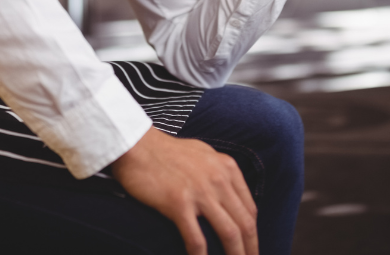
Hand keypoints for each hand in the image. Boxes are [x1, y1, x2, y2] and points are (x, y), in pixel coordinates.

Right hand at [112, 127, 257, 254]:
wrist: (136, 145)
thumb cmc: (166, 151)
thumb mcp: (204, 154)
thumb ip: (220, 172)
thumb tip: (229, 194)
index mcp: (227, 168)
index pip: (250, 209)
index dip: (253, 234)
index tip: (250, 249)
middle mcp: (219, 179)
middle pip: (245, 224)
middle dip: (251, 250)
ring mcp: (200, 192)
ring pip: (229, 233)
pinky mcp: (179, 203)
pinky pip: (197, 239)